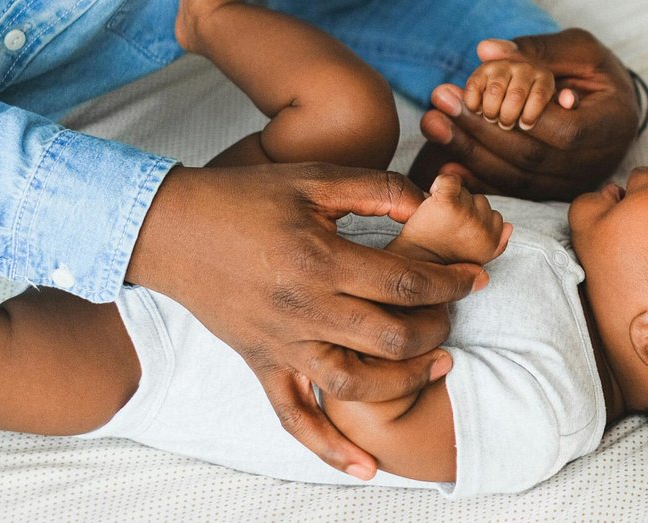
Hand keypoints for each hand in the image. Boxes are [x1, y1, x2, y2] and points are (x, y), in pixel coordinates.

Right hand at [126, 163, 483, 480]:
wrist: (172, 230)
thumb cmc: (246, 198)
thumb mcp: (314, 179)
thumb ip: (376, 189)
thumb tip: (429, 201)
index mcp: (320, 260)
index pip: (405, 283)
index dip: (450, 282)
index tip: (476, 277)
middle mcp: (304, 310)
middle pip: (391, 338)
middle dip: (437, 328)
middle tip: (453, 313)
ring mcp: (281, 344)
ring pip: (355, 385)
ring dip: (406, 382)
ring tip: (440, 365)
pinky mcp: (261, 364)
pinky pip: (294, 418)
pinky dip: (329, 450)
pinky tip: (366, 469)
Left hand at [392, 175, 511, 265]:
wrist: (409, 261)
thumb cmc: (437, 261)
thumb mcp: (473, 259)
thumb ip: (496, 244)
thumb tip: (510, 227)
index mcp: (493, 243)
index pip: (495, 217)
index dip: (473, 223)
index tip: (457, 236)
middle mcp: (485, 230)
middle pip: (481, 202)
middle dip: (463, 211)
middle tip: (445, 228)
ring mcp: (468, 215)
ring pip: (467, 192)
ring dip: (452, 200)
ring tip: (437, 220)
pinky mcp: (448, 203)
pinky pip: (450, 180)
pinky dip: (440, 184)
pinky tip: (432, 199)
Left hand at [409, 29, 640, 200]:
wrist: (615, 109)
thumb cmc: (599, 73)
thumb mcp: (579, 50)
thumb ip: (537, 50)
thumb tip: (485, 51)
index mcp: (612, 125)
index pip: (564, 132)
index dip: (520, 117)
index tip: (475, 95)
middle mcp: (596, 164)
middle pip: (532, 159)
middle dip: (480, 131)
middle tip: (441, 101)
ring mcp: (574, 184)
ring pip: (518, 179)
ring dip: (470, 153)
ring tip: (434, 124)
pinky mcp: (553, 193)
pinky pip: (513, 190)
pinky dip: (478, 178)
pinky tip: (445, 163)